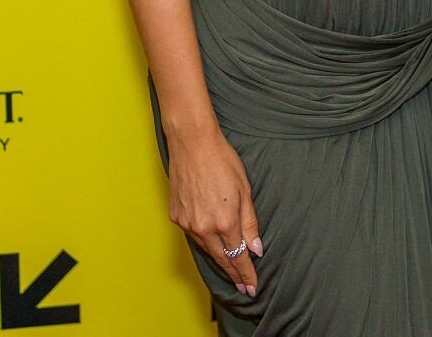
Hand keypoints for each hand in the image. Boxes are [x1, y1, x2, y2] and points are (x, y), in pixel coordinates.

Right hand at [168, 128, 262, 295]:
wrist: (192, 144)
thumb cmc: (222, 161)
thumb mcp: (244, 190)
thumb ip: (250, 223)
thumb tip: (255, 249)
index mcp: (224, 221)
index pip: (237, 256)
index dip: (245, 273)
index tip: (252, 286)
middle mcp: (203, 227)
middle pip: (221, 258)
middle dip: (233, 274)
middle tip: (243, 287)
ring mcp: (186, 223)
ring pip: (206, 249)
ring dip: (219, 260)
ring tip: (231, 270)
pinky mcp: (175, 217)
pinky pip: (193, 236)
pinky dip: (204, 242)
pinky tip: (212, 245)